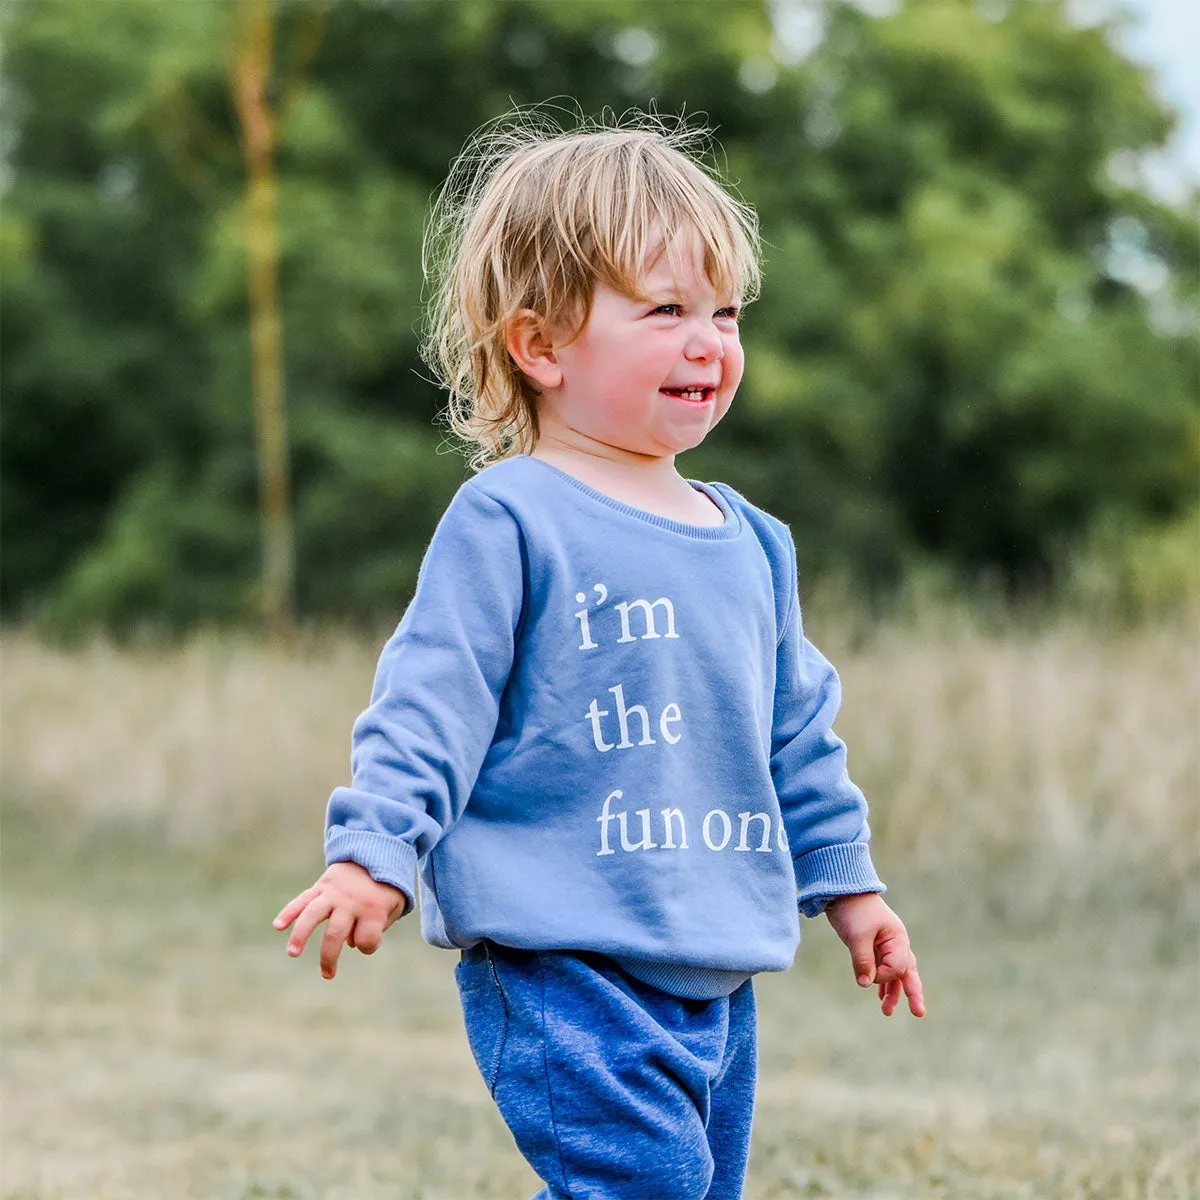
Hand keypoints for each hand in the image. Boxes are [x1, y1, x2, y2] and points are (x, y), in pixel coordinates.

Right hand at [273, 861, 406, 979]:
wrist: (377, 853)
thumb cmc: (386, 889)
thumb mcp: (394, 907)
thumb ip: (377, 928)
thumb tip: (348, 943)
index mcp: (373, 908)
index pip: (367, 939)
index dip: (368, 946)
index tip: (369, 942)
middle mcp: (351, 901)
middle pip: (335, 933)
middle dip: (329, 957)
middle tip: (327, 975)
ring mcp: (334, 893)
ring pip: (312, 915)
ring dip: (300, 935)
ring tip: (292, 953)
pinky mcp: (322, 886)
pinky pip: (302, 900)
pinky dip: (289, 912)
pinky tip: (278, 926)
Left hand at [824, 893, 925, 1017]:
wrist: (843, 891)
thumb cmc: (854, 911)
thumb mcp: (857, 936)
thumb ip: (863, 960)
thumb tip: (865, 984)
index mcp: (898, 939)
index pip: (897, 968)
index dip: (883, 977)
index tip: (867, 974)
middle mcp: (896, 943)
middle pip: (907, 972)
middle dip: (912, 993)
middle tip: (919, 1014)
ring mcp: (886, 945)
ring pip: (895, 973)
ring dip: (892, 991)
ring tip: (886, 1012)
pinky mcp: (874, 946)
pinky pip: (883, 968)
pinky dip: (881, 981)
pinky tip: (878, 995)